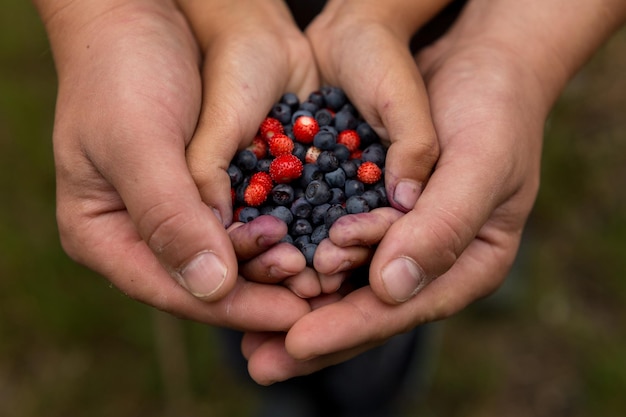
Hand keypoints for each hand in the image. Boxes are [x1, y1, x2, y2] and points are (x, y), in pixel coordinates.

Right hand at [38, 0, 308, 330]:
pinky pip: (245, 222)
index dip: (233, 307)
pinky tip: (312, 238)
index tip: (290, 316)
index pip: (171, 286)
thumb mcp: (138, 141)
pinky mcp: (207, 187)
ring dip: (276, 265)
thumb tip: (211, 286)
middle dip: (261, 289)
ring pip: (230, 255)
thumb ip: (168, 215)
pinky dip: (279, 232)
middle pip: (204, 279)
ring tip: (321, 272)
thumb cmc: (122, 70)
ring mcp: (176, 210)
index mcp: (103, 232)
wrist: (142, 13)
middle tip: (315, 293)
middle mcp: (141, 230)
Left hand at [241, 0, 625, 383]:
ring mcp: (400, 237)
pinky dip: (301, 262)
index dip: (350, 326)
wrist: (477, 63)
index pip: (406, 306)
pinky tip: (265, 277)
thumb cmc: (492, 110)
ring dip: (300, 307)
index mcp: (469, 263)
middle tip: (261, 362)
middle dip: (314, 336)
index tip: (297, 342)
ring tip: (250, 333)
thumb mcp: (480, 164)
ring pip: (347, 284)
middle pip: (369, 309)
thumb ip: (442, 228)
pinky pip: (334, 246)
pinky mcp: (373, 212)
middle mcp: (431, 260)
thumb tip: (392, 288)